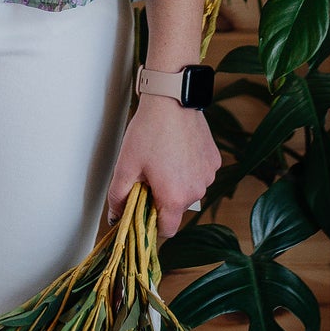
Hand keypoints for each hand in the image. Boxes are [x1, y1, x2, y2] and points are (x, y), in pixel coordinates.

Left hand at [105, 93, 220, 240]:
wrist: (172, 100)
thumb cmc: (148, 131)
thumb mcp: (126, 165)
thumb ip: (118, 197)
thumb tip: (115, 218)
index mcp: (174, 197)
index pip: (166, 230)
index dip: (152, 224)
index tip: (143, 207)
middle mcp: (197, 191)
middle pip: (177, 209)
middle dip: (162, 198)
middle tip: (149, 175)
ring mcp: (208, 176)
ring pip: (189, 191)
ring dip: (177, 184)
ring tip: (163, 159)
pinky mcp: (214, 161)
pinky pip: (200, 175)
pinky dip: (189, 169)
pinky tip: (177, 151)